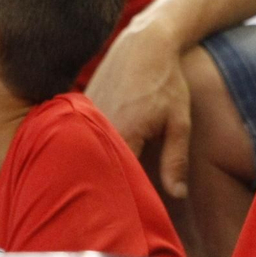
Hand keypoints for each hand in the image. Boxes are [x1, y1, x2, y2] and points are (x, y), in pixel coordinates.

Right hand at [85, 23, 193, 198]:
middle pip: (95, 169)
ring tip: (97, 182)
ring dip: (91, 167)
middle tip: (109, 204)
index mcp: (123, 134)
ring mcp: (82, 117)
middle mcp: (96, 128)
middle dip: (103, 186)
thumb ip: (176, 160)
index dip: (123, 197)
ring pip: (83, 154)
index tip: (128, 213)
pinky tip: (89, 158)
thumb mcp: (179, 121)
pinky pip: (77, 138)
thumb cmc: (166, 82)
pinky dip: (84, 149)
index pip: (117, 179)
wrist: (144, 43)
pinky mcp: (76, 110)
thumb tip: (178, 195)